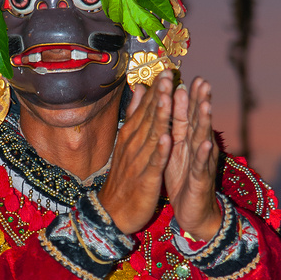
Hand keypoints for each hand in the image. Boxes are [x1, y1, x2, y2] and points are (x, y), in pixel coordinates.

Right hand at [97, 72, 173, 234]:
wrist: (112, 210)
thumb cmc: (123, 174)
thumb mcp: (126, 139)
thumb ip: (135, 113)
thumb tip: (140, 88)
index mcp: (131, 133)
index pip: (145, 107)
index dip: (156, 89)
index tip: (165, 69)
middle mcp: (134, 143)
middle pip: (148, 116)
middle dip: (159, 95)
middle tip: (168, 74)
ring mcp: (139, 160)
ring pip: (151, 134)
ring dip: (160, 116)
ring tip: (168, 97)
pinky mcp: (146, 178)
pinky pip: (154, 162)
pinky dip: (159, 150)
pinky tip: (166, 138)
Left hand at [164, 76, 220, 240]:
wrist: (194, 212)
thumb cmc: (182, 178)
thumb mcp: (175, 150)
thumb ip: (174, 127)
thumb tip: (171, 103)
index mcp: (188, 140)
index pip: (190, 114)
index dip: (190, 96)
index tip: (191, 76)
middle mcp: (198, 147)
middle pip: (199, 121)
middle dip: (200, 101)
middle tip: (202, 81)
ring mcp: (201, 163)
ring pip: (203, 139)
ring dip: (205, 122)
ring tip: (206, 105)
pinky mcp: (200, 179)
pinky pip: (201, 165)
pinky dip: (203, 154)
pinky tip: (205, 143)